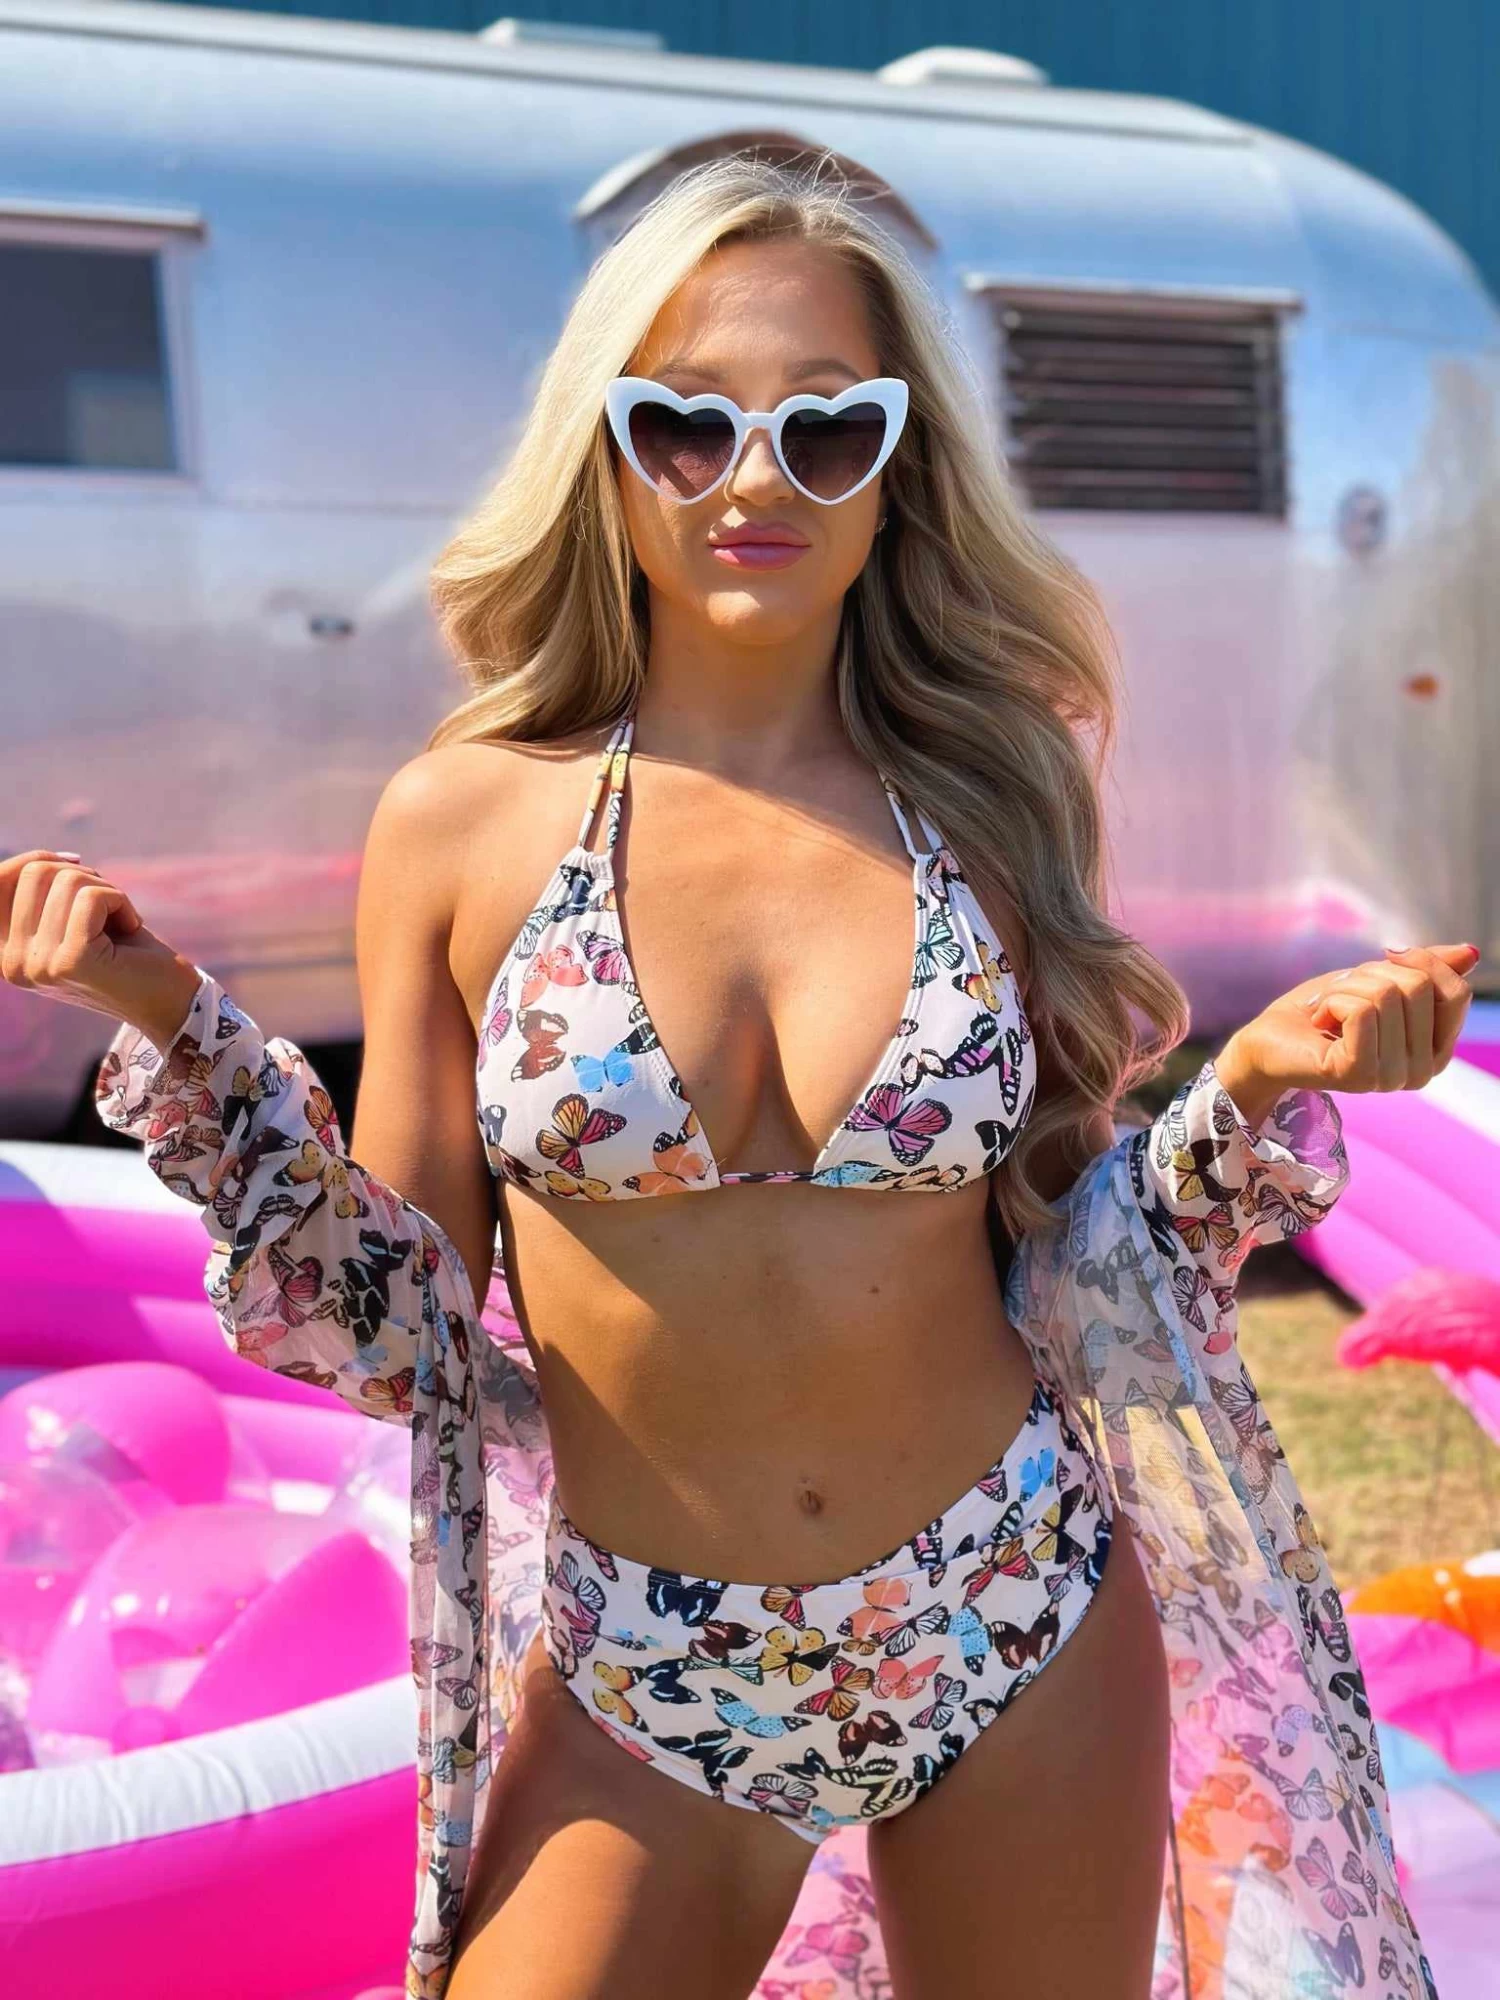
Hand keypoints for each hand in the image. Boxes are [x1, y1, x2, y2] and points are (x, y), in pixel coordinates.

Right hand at [0, 848, 201, 1045]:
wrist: (170, 1003)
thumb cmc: (125, 954)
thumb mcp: (72, 920)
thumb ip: (45, 895)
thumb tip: (44, 857)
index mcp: (4, 953)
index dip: (39, 860)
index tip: (76, 868)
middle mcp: (11, 964)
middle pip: (34, 872)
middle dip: (82, 876)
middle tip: (108, 908)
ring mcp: (38, 965)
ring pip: (66, 880)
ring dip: (105, 890)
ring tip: (119, 923)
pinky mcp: (72, 962)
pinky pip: (92, 897)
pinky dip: (121, 902)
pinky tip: (131, 929)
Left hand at [1214, 941, 1478, 1129]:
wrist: (1267, 1040)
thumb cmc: (1322, 1011)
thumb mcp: (1377, 980)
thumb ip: (1426, 971)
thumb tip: (1470, 952)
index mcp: (1434, 1051)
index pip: (1456, 992)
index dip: (1420, 961)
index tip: (1385, 958)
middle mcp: (1421, 1072)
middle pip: (1418, 987)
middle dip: (1371, 974)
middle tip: (1342, 996)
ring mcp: (1392, 1077)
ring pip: (1387, 994)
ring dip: (1346, 988)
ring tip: (1327, 1011)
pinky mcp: (1359, 1074)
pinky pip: (1362, 1010)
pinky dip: (1332, 1001)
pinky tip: (1319, 1022)